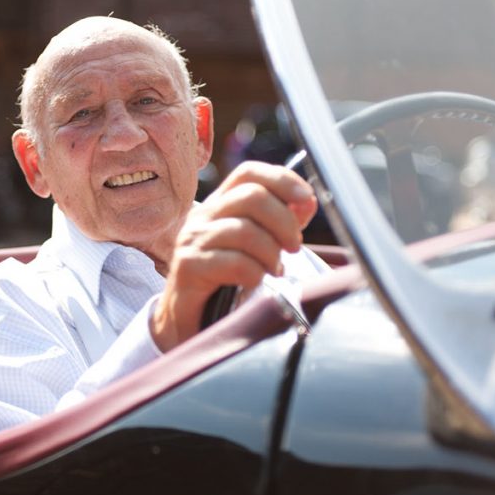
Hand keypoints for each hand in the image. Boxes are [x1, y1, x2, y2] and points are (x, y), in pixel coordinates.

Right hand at [150, 161, 317, 350]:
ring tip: (273, 271)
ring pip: (245, 230)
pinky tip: (254, 282)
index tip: (307, 200)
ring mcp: (193, 240)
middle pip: (251, 196)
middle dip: (284, 222)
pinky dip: (254, 273)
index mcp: (220, 205)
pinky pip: (234, 262)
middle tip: (293, 247)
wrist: (187, 321)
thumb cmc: (225, 282)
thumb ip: (280, 223)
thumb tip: (306, 202)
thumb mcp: (255, 247)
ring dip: (270, 253)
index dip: (282, 180)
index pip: (249, 173)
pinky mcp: (189, 267)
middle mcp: (203, 216)